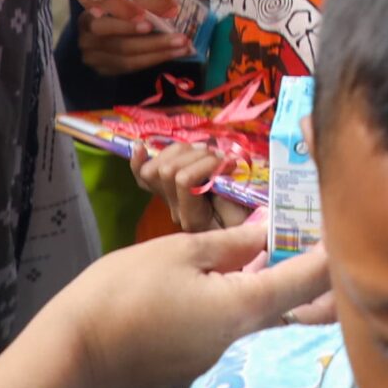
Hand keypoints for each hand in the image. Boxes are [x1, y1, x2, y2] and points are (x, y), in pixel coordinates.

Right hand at [0, 217, 331, 387]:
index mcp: (242, 307)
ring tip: (264, 246)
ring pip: (250, 314)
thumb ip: (227, 245)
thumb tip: (265, 234)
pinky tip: (216, 275)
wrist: (72, 354)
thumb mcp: (177, 253)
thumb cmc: (123, 293)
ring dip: (262, 284)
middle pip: (285, 305)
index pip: (306, 282)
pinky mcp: (186, 360)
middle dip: (306, 277)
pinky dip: (229, 298)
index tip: (347, 228)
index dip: (331, 255)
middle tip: (318, 244)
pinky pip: (220, 324)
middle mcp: (236, 337)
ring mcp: (210, 354)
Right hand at [77, 7, 194, 75]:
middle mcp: (86, 41)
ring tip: (184, 48)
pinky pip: (132, 68)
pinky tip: (174, 53)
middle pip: (121, 46)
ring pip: (129, 61)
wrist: (93, 26)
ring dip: (160, 54)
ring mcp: (94, 59)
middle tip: (181, 38)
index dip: (126, 26)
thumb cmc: (111, 3)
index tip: (150, 24)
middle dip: (154, 43)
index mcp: (87, 18)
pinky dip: (155, 60)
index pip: (104, 25)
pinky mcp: (104, 70)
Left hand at [134, 138, 250, 233]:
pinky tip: (140, 148)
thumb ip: (233, 196)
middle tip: (218, 155)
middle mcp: (176, 209)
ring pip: (157, 167)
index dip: (206, 164)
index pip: (185, 180)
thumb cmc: (247, 226)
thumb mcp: (245, 217)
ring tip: (205, 151)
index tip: (230, 162)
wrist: (240, 240)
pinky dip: (139, 160)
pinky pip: (142, 176)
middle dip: (195, 155)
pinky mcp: (166, 192)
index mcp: (195, 217)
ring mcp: (169, 201)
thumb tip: (225, 166)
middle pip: (168, 170)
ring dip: (184, 150)